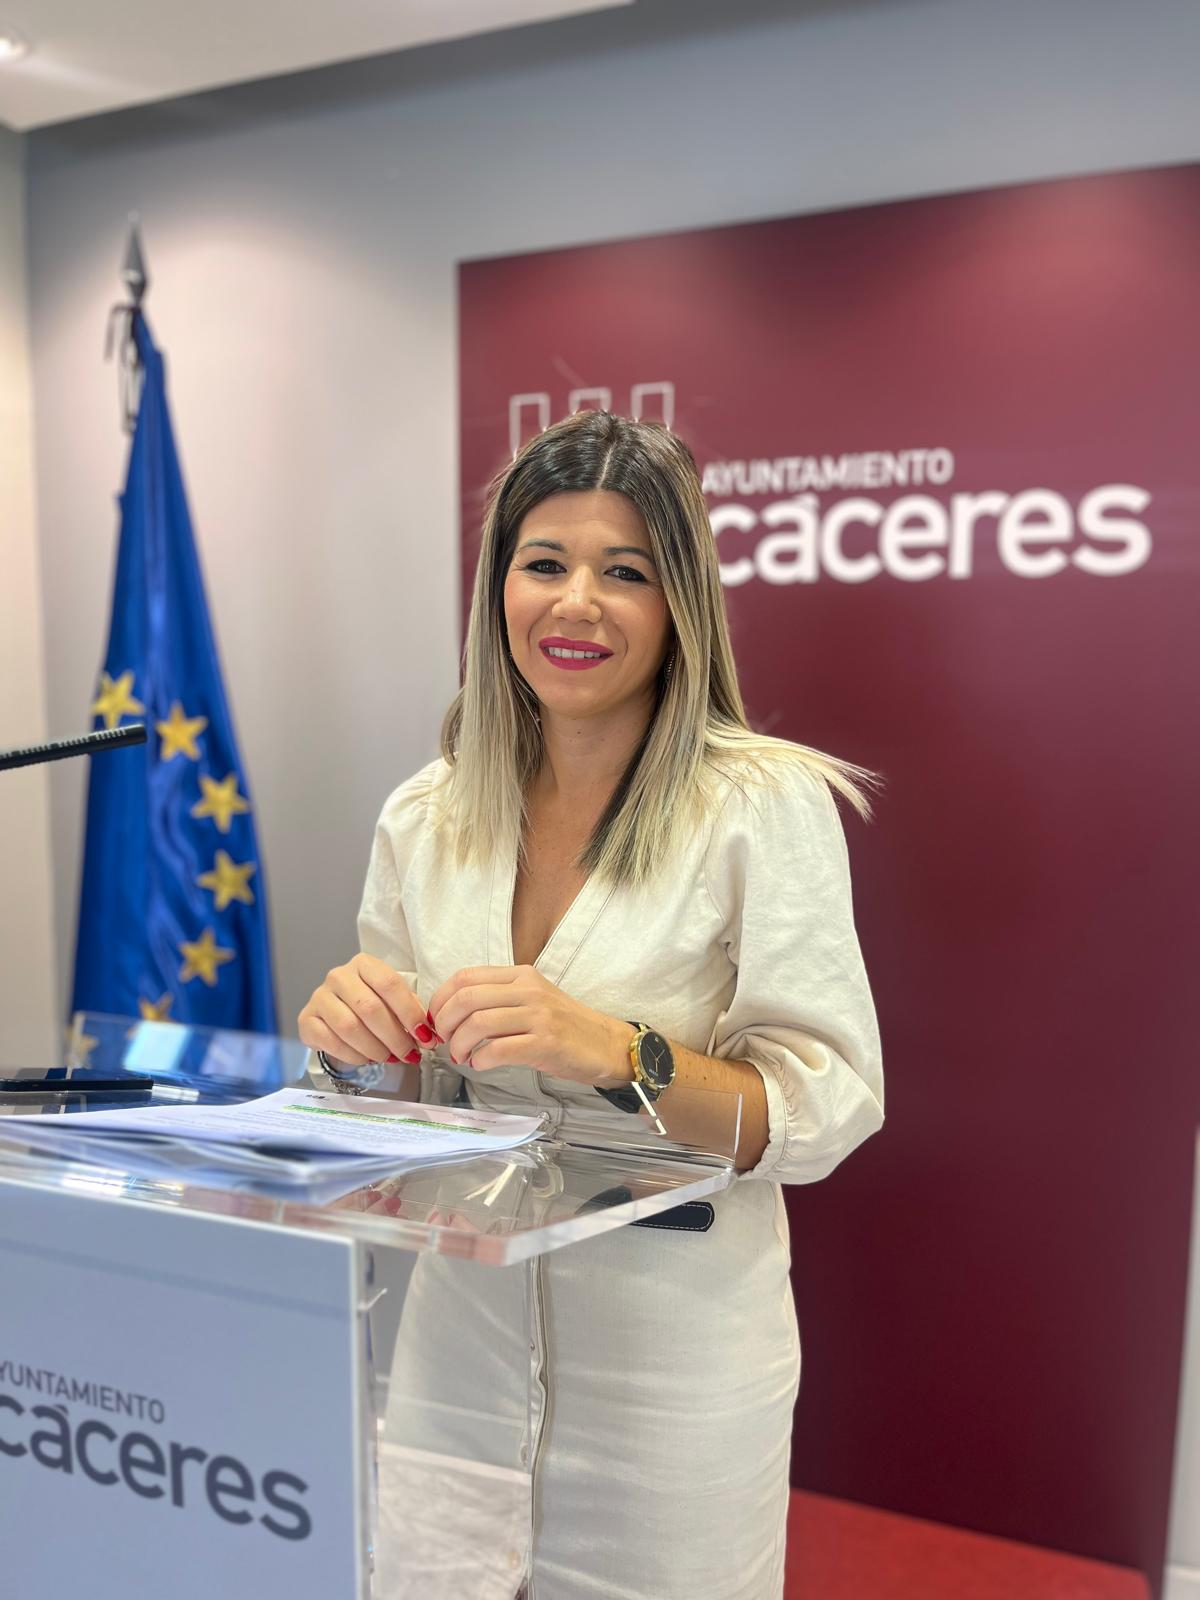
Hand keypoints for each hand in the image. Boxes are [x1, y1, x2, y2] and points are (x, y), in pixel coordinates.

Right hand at [298, 953, 438, 1067]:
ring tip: (389, 1058)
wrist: (334, 1013)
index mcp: (364, 964)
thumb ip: (410, 1011)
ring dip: (375, 1049)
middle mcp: (338, 976)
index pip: (390, 984)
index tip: (425, 1037)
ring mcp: (319, 997)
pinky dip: (354, 1056)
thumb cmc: (371, 1003)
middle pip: (370, 1008)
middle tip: (409, 1055)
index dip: (410, 1013)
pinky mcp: (306, 1019)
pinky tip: (367, 1059)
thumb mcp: (393, 1000)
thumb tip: (427, 1035)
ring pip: (350, 1027)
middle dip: (395, 1037)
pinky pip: (331, 1042)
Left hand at [427, 965, 633, 1087]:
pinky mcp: (545, 1043)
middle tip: (445, 1042)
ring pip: (478, 1024)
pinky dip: (480, 1060)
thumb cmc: (565, 1026)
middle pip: (466, 999)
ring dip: (460, 1045)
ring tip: (462, 1057)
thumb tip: (452, 1013)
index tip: (436, 1020)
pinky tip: (480, 1065)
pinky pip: (498, 1050)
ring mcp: (538, 1016)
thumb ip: (498, 999)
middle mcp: (528, 990)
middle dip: (444, 1024)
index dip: (440, 999)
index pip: (465, 977)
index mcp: (521, 975)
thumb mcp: (532, 999)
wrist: (606, 1044)